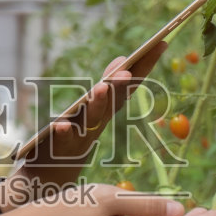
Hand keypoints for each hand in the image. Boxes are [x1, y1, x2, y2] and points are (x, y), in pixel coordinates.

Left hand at [35, 40, 167, 165]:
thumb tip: (123, 59)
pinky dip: (63, 133)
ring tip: (102, 87)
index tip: (161, 42)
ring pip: (91, 119)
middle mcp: (98, 122)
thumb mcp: (93, 109)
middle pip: (113, 100)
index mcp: (107, 110)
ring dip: (98, 103)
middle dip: (120, 85)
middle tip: (128, 70)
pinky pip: (62, 140)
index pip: (129, 85)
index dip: (146, 65)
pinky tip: (61, 125)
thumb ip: (107, 86)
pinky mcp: (60, 148)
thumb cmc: (76, 135)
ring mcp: (81, 136)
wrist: (54, 173)